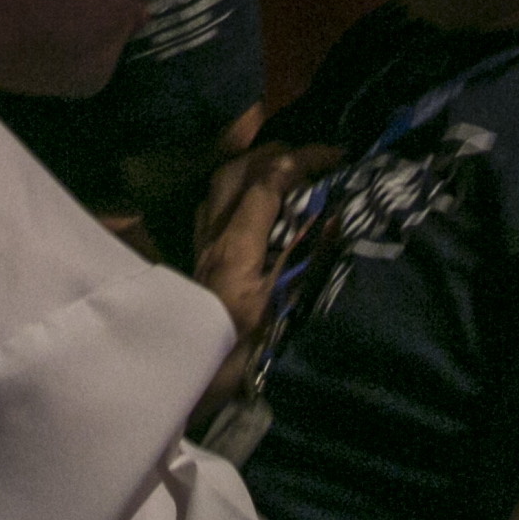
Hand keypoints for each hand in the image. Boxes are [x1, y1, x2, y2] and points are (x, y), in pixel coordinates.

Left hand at [192, 139, 342, 337]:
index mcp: (238, 245)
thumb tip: (331, 221)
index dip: (299, 162)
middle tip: (310, 158)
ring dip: (252, 167)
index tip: (331, 155)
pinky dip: (237, 191)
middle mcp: (214, 233)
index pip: (266, 185)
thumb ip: (304, 259)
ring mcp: (202, 240)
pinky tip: (253, 200)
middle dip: (275, 156)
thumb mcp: (280, 304)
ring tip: (283, 169)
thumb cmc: (236, 343)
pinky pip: (213, 205)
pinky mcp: (198, 252)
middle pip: (238, 172)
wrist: (187, 364)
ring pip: (221, 184)